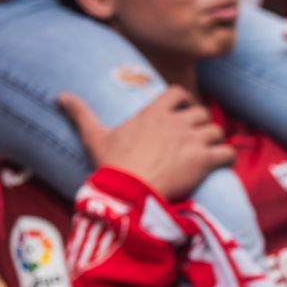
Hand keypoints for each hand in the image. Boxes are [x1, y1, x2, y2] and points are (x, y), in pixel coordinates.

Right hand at [59, 87, 232, 202]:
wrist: (127, 191)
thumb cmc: (111, 164)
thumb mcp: (94, 136)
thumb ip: (80, 113)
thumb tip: (60, 96)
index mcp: (153, 113)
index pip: (178, 94)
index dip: (185, 101)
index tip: (183, 111)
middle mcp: (176, 122)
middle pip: (201, 114)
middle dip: (200, 125)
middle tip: (193, 140)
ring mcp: (192, 140)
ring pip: (217, 132)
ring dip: (214, 142)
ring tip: (207, 154)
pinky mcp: (204, 160)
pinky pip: (227, 153)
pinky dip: (226, 159)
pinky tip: (219, 166)